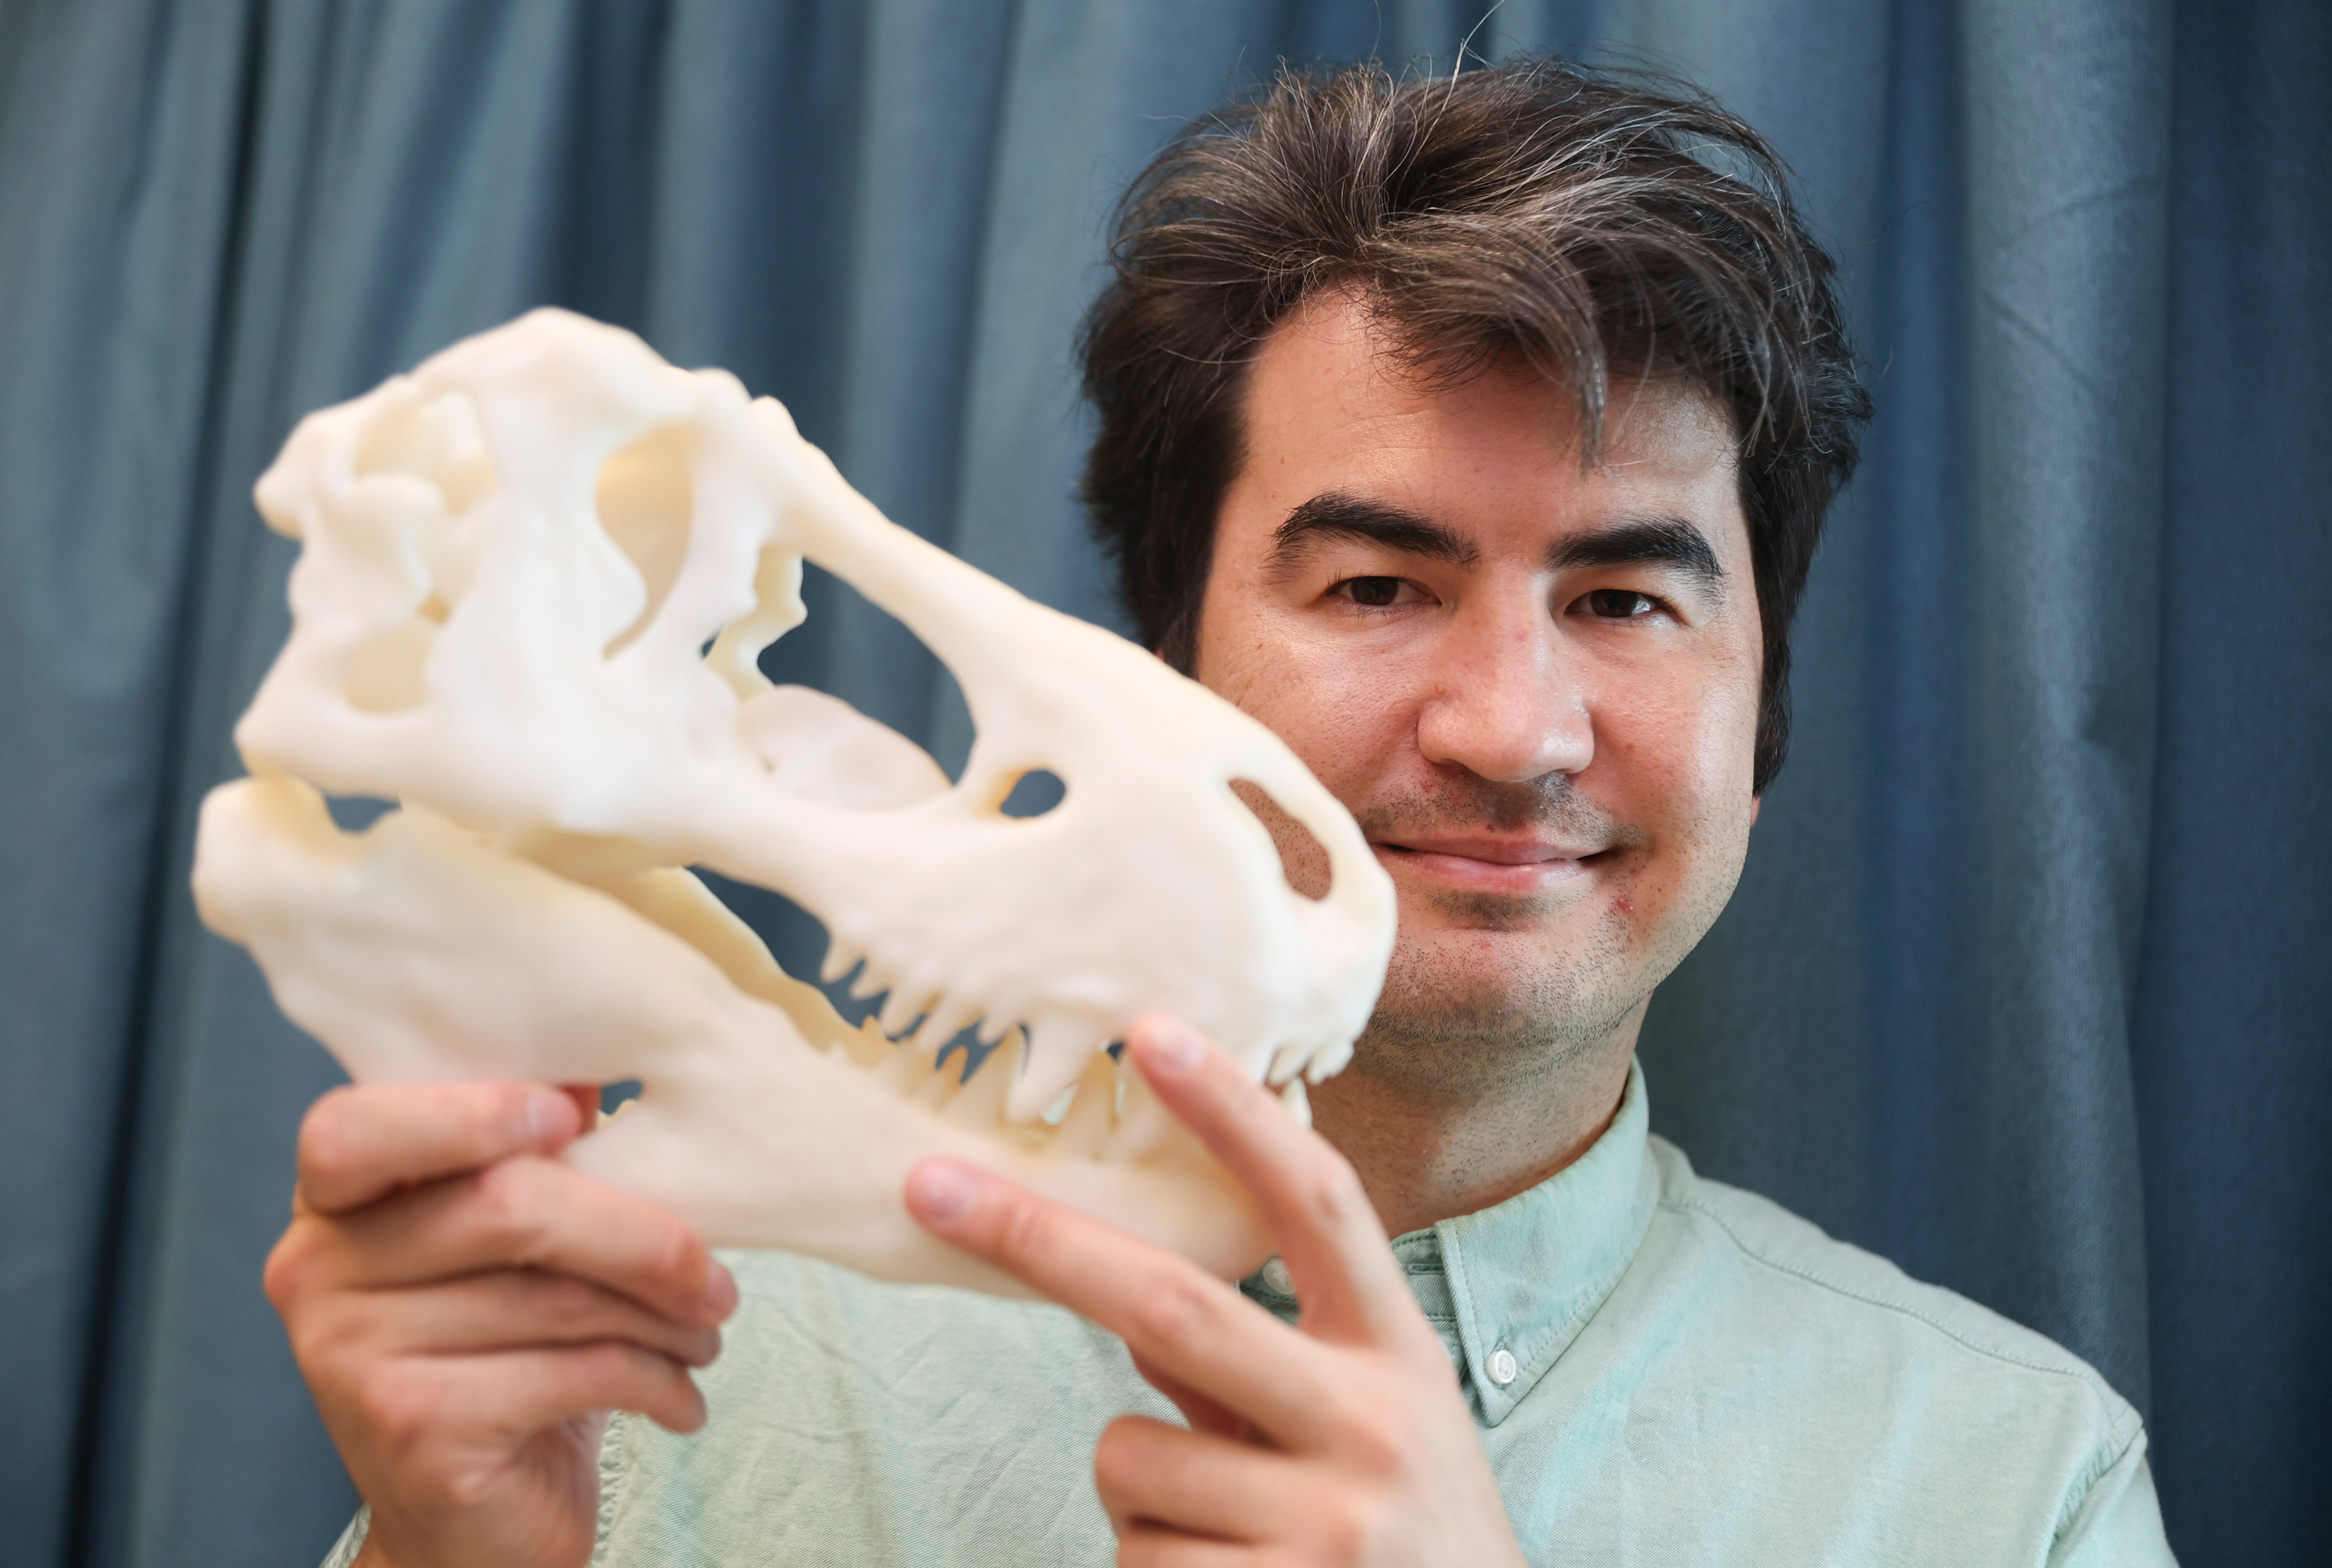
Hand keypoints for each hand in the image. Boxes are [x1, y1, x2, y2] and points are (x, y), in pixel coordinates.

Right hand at [263, 1081, 736, 1567]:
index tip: (570, 1114)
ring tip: (706, 1332)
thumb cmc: (507, 1361)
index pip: (354, 1130)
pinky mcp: (414, 1429)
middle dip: (640, 1234)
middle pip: (503, 1206)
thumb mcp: (511, 1254)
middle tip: (712, 1274)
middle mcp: (318, 1273)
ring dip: (664, 1316)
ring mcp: (353, 1356)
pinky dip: (656, 1379)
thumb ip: (530, 1158)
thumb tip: (596, 1060)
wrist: (473, 1532)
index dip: (467, 1111)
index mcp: (333, 1207)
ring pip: (554, 1295)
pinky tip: (681, 1395)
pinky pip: (572, 1370)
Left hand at [905, 1016, 1527, 1566]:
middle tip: (929, 1186)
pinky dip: (1149, 1567)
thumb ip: (1257, 1356)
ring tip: (1224, 1532)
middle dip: (1039, 1240)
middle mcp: (1370, 1426)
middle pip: (1174, 1305)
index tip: (1153, 1030)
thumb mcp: (1366, 1425)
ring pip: (1128, 1458)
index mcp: (1398, 1357)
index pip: (1320, 1206)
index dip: (1238, 1116)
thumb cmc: (1400, 1537)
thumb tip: (1119, 1291)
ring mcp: (1326, 1525)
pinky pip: (1133, 1559)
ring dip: (1135, 1491)